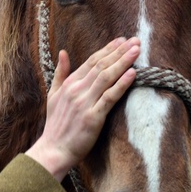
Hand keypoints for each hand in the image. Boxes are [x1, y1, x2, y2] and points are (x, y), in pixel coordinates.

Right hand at [26, 37, 139, 180]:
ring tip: (137, 51)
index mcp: (69, 84)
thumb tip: (63, 52)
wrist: (53, 150)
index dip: (107, 49)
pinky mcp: (93, 117)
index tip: (121, 41)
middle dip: (119, 52)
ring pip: (106, 77)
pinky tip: (133, 74)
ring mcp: (84, 103)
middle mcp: (76, 90)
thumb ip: (60, 73)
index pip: (91, 61)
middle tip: (135, 40)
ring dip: (123, 62)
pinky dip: (121, 84)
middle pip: (101, 66)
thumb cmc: (56, 125)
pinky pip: (109, 97)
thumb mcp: (53, 95)